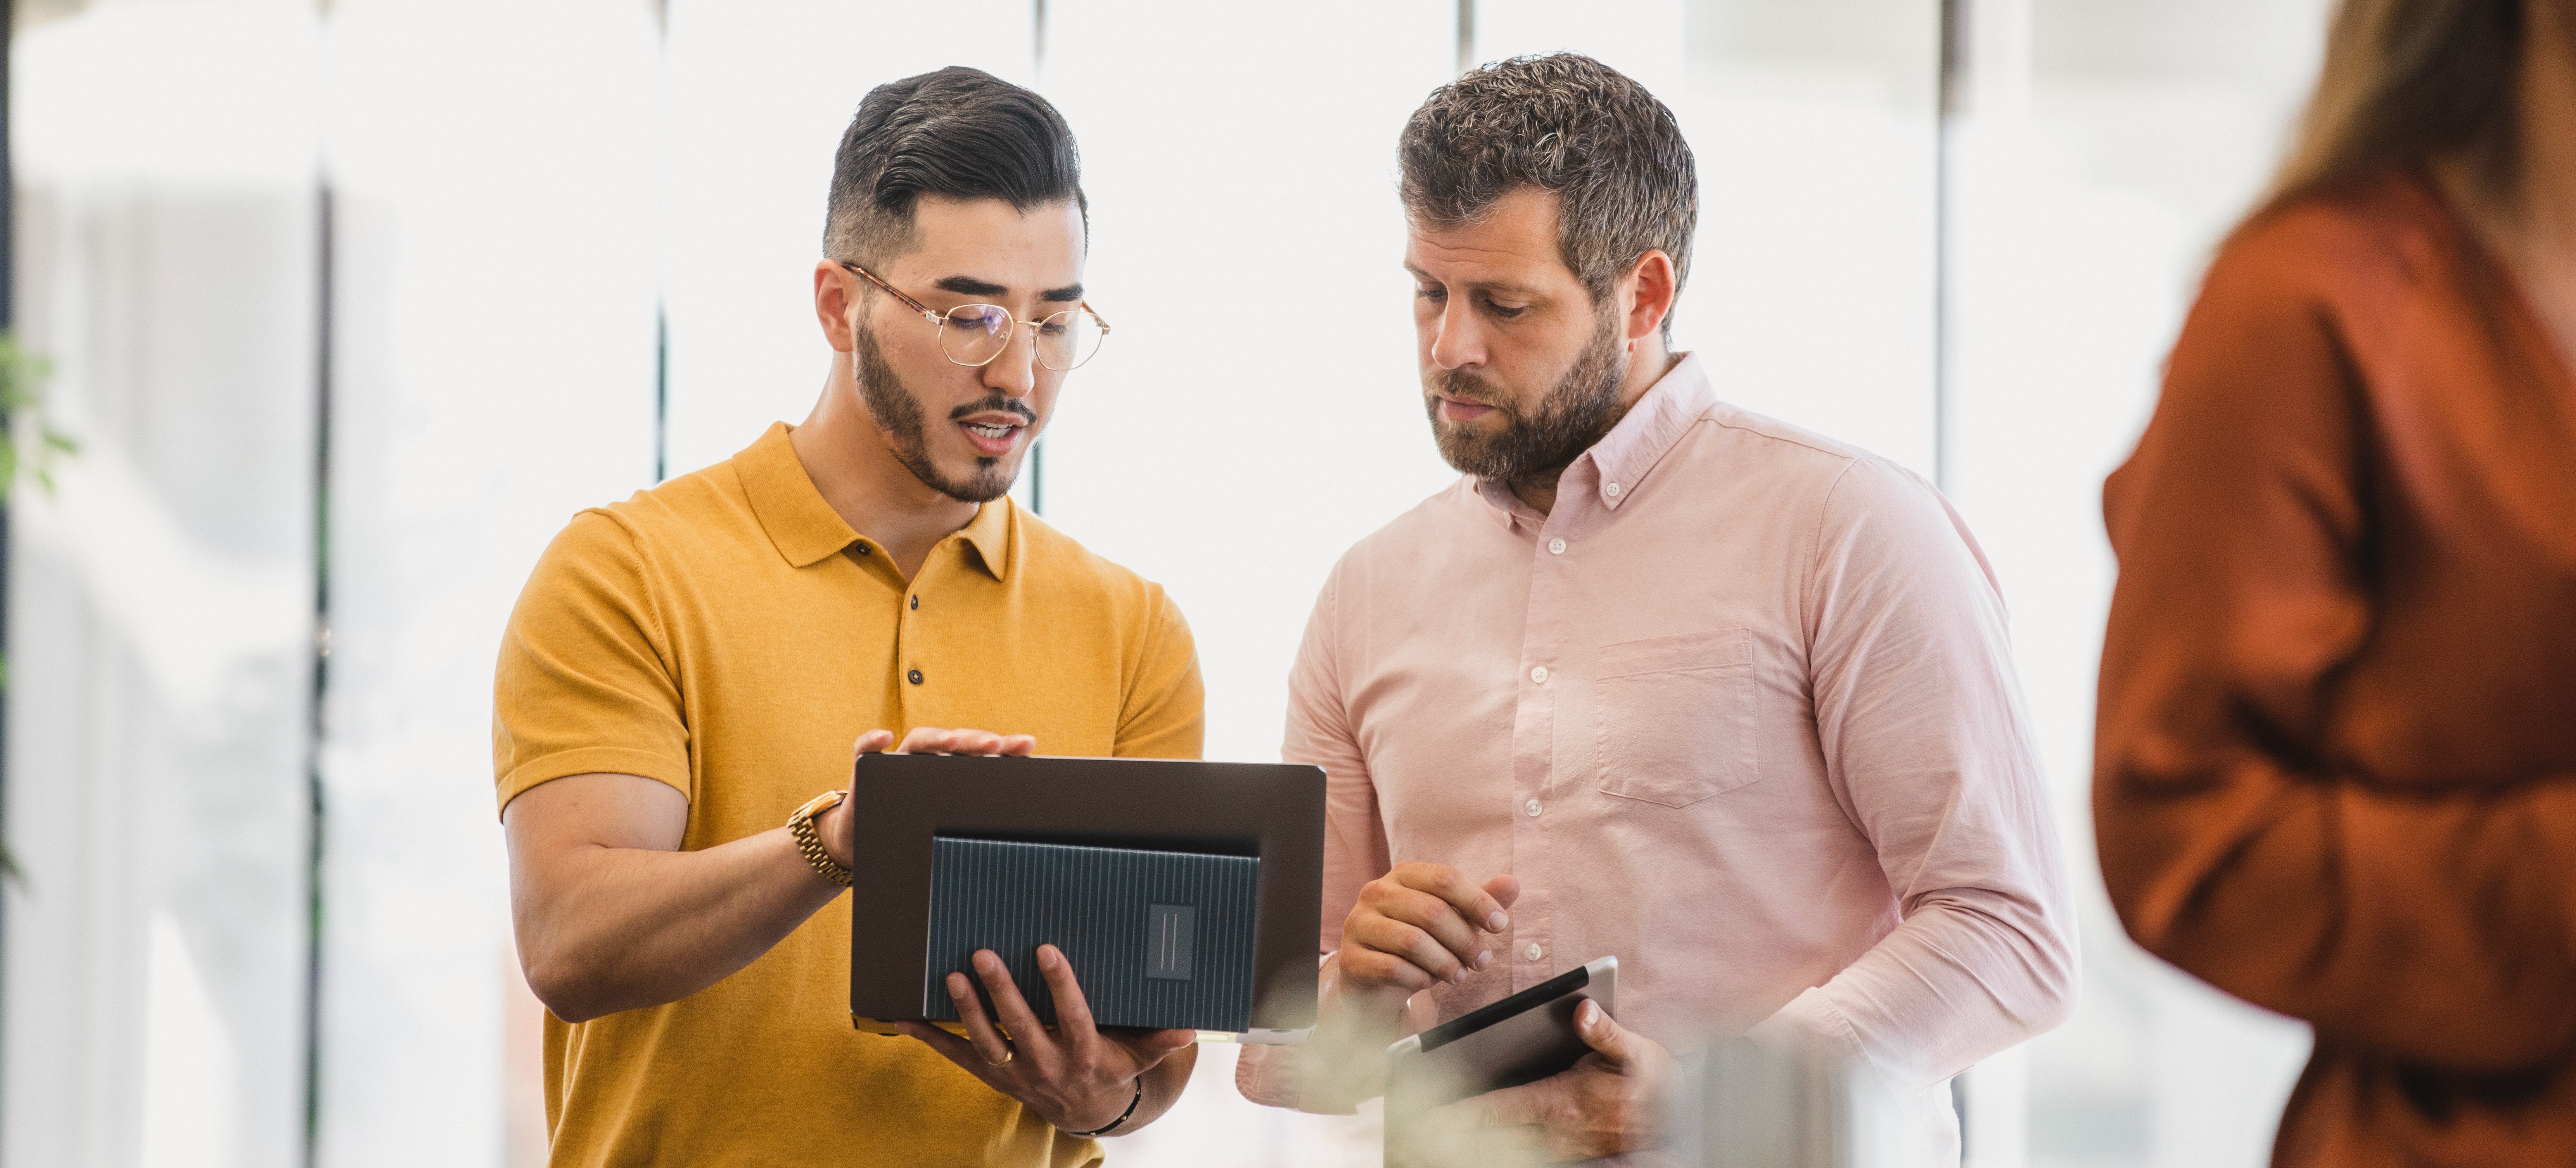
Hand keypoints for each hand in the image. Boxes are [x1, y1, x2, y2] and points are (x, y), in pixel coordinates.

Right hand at [822, 727, 1036, 867]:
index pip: (979, 752)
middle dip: (976, 741)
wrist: (865, 842)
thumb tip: (1019, 833)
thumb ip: (974, 819)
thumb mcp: (947, 825)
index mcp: (950, 769)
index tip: (1027, 745)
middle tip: (997, 744)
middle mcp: (926, 759)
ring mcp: (896, 761)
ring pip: (917, 741)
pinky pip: (865, 748)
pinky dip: (872, 741)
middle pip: (953, 742)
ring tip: (952, 740)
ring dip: (935, 738)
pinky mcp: (867, 767)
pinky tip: (884, 738)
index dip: (1003, 747)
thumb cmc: (912, 830)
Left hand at [898, 944, 1195, 1133]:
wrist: (1085, 1112)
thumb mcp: (1140, 1057)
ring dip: (966, 1011)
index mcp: (1084, 1054)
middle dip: (1001, 993)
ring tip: (951, 977)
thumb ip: (1160, 1039)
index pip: (1071, 1017)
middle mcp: (1047, 1066)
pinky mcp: (993, 1076)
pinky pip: (958, 1058)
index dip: (1060, 985)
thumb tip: (1190, 1026)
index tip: (1047, 949)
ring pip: (987, 1043)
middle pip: (1021, 1028)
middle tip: (983, 954)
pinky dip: (930, 1039)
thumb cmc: (1113, 1069)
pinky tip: (903, 1019)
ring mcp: (1016, 1073)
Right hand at [1335, 863, 1520, 1018]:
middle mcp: (1376, 892)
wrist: (1374, 977)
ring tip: (1458, 975)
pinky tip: (1428, 982)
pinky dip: (1419, 979)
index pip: (1445, 878)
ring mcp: (1359, 924)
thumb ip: (1478, 900)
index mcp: (1403, 875)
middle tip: (1482, 961)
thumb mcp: (1451, 919)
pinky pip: (1393, 968)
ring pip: (1413, 942)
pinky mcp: (1351, 957)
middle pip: (1432, 912)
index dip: (1477, 901)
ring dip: (1445, 963)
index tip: (1500, 925)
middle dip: (1465, 940)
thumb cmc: (1417, 941)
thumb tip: (1512, 883)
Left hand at [1414, 1000, 1675, 1162]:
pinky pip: (1514, 1151)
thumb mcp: (1636, 1052)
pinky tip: (1463, 1143)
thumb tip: (1582, 1009)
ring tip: (1420, 1142)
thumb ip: (1606, 1033)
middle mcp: (1550, 1128)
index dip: (1456, 1116)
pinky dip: (1487, 1148)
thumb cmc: (1650, 1081)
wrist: (1675, 1117)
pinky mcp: (1559, 1148)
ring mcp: (1554, 1143)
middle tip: (1404, 1133)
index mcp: (1559, 1102)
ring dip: (1461, 1147)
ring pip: (1496, 1148)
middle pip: (1485, 1136)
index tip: (1420, 1117)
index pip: (1495, 1109)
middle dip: (1444, 1136)